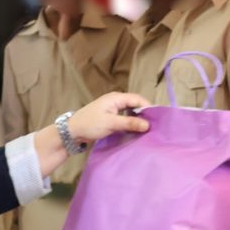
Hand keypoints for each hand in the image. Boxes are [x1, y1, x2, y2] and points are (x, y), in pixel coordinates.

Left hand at [33, 93, 149, 177]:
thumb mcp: (111, 123)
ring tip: (147, 129)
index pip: (138, 99)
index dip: (149, 107)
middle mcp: (116, 101)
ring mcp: (113, 109)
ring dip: (138, 119)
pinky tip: (136, 131)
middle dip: (145, 114)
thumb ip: (130, 123)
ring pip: (131, 112)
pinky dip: (131, 123)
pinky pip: (125, 118)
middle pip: (135, 105)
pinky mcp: (110, 118)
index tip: (158, 119)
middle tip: (154, 125)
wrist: (71, 132)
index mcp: (116, 98)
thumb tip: (148, 125)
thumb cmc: (90, 124)